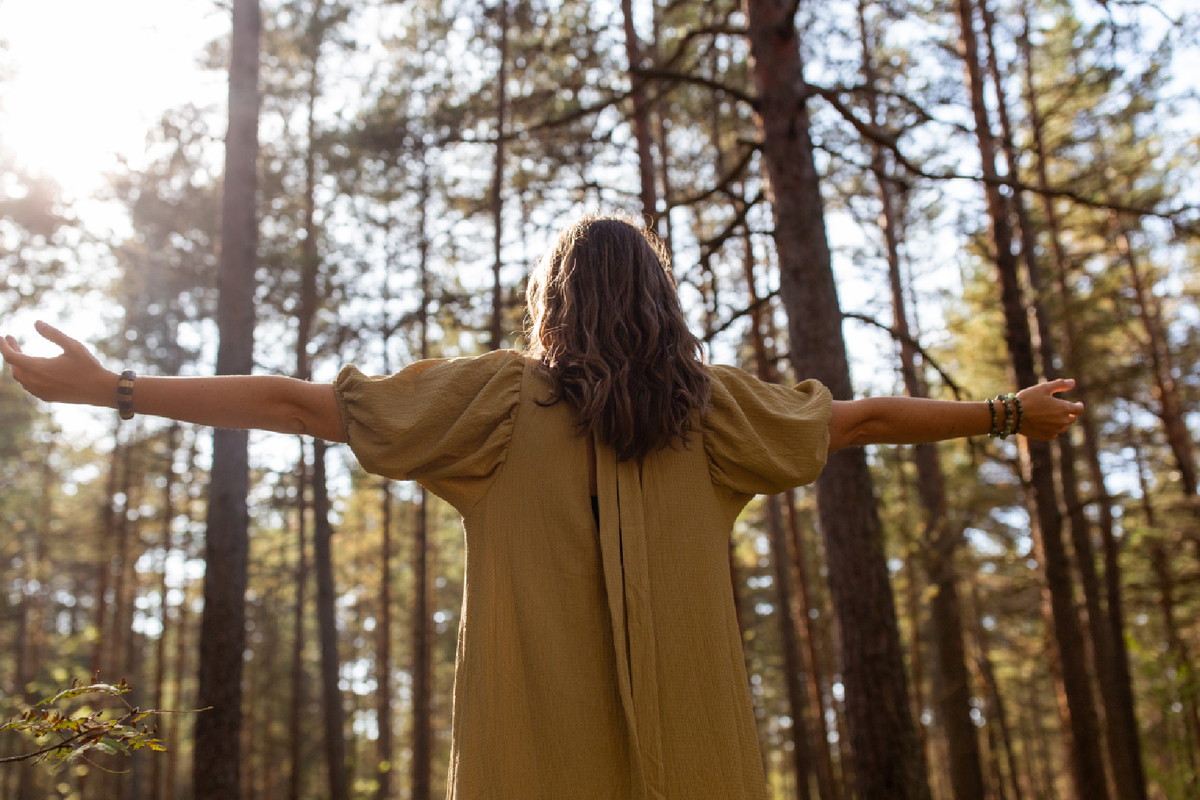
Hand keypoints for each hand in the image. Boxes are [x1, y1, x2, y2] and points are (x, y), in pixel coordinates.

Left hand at [1, 321, 116, 407]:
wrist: (100, 390)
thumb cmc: (88, 366)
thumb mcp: (73, 345)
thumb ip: (53, 334)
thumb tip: (36, 322)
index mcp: (38, 368)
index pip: (11, 356)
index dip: (4, 346)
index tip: (3, 337)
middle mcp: (35, 382)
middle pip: (14, 367)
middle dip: (12, 352)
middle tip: (13, 340)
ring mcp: (40, 391)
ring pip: (20, 378)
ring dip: (18, 365)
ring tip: (22, 354)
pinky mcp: (46, 397)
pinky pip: (29, 386)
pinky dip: (26, 376)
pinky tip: (33, 370)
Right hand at [1015, 379, 1084, 439]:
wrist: (1013, 416)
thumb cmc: (1028, 399)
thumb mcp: (1043, 388)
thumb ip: (1060, 384)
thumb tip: (1073, 382)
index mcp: (1064, 408)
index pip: (1079, 409)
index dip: (1079, 406)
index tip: (1077, 404)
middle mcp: (1062, 421)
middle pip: (1072, 419)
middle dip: (1070, 413)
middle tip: (1063, 409)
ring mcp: (1054, 430)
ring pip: (1064, 427)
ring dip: (1062, 422)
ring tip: (1054, 417)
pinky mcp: (1046, 437)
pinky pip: (1054, 433)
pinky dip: (1053, 429)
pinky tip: (1046, 424)